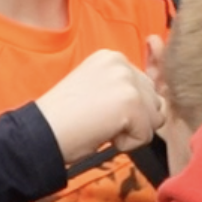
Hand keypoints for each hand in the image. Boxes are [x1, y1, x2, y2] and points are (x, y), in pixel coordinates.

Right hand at [34, 48, 164, 157]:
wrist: (41, 133)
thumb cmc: (64, 120)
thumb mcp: (97, 91)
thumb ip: (124, 89)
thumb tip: (161, 105)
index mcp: (111, 57)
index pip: (144, 87)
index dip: (125, 109)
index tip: (97, 111)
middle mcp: (121, 62)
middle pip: (153, 101)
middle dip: (132, 119)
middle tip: (99, 120)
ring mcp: (127, 81)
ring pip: (153, 118)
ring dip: (131, 131)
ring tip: (101, 126)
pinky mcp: (130, 102)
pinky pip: (146, 134)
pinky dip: (127, 144)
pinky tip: (103, 133)